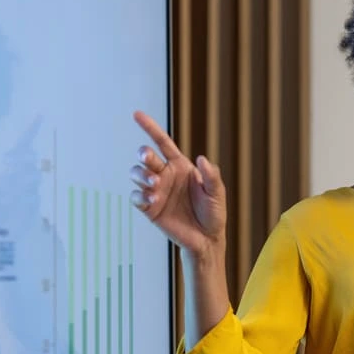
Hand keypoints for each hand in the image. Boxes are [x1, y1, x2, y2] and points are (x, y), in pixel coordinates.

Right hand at [130, 111, 227, 256]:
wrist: (207, 239)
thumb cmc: (213, 214)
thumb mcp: (217, 193)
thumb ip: (211, 176)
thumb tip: (201, 158)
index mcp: (180, 166)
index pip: (163, 142)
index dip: (150, 127)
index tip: (137, 114)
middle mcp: (166, 175)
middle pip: (147, 157)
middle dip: (144, 155)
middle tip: (149, 160)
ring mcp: (156, 191)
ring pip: (137, 174)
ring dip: (141, 175)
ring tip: (155, 186)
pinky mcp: (149, 208)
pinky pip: (136, 197)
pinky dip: (140, 195)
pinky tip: (152, 200)